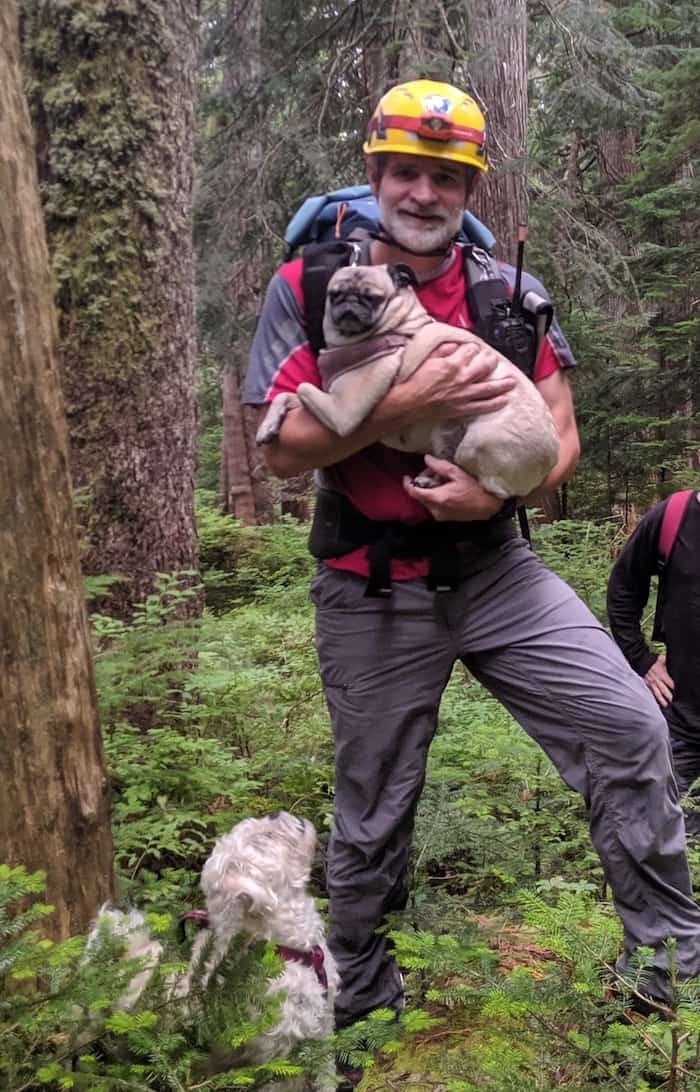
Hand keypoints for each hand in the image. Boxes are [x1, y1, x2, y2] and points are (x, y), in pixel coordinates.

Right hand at [400, 340, 515, 421]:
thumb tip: (454, 345)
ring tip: (511, 382)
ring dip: (502, 384)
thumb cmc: (415, 382)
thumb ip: (442, 351)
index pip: (470, 351)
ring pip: (489, 388)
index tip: (475, 348)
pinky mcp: (462, 408)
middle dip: (492, 362)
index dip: (474, 348)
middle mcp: (461, 378)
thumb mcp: (427, 359)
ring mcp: (464, 395)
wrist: (409, 403)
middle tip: (495, 360)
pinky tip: (503, 400)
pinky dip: (494, 404)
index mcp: (452, 364)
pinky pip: (482, 406)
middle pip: (484, 367)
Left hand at [403, 455, 503, 521]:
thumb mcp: (458, 473)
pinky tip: (446, 489)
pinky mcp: (444, 518)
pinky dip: (435, 496)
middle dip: (423, 483)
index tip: (407, 476)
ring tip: (442, 480)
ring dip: (429, 490)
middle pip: (420, 496)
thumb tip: (426, 459)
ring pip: (426, 501)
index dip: (407, 484)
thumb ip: (440, 466)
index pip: (414, 492)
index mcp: (437, 498)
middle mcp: (435, 509)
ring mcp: (440, 516)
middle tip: (433, 473)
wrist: (488, 506)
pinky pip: (433, 506)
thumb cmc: (476, 489)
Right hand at [644, 654, 673, 707]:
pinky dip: (653, 698)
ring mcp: (651, 684)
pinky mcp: (646, 685)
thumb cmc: (651, 660)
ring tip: (666, 705)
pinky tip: (655, 703)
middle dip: (670, 697)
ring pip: (657, 694)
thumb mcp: (661, 659)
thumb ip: (667, 663)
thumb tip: (674, 663)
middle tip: (674, 702)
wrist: (640, 661)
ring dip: (662, 701)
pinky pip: (650, 693)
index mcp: (662, 675)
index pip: (671, 684)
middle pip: (665, 691)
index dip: (675, 689)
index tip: (679, 694)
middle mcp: (657, 681)